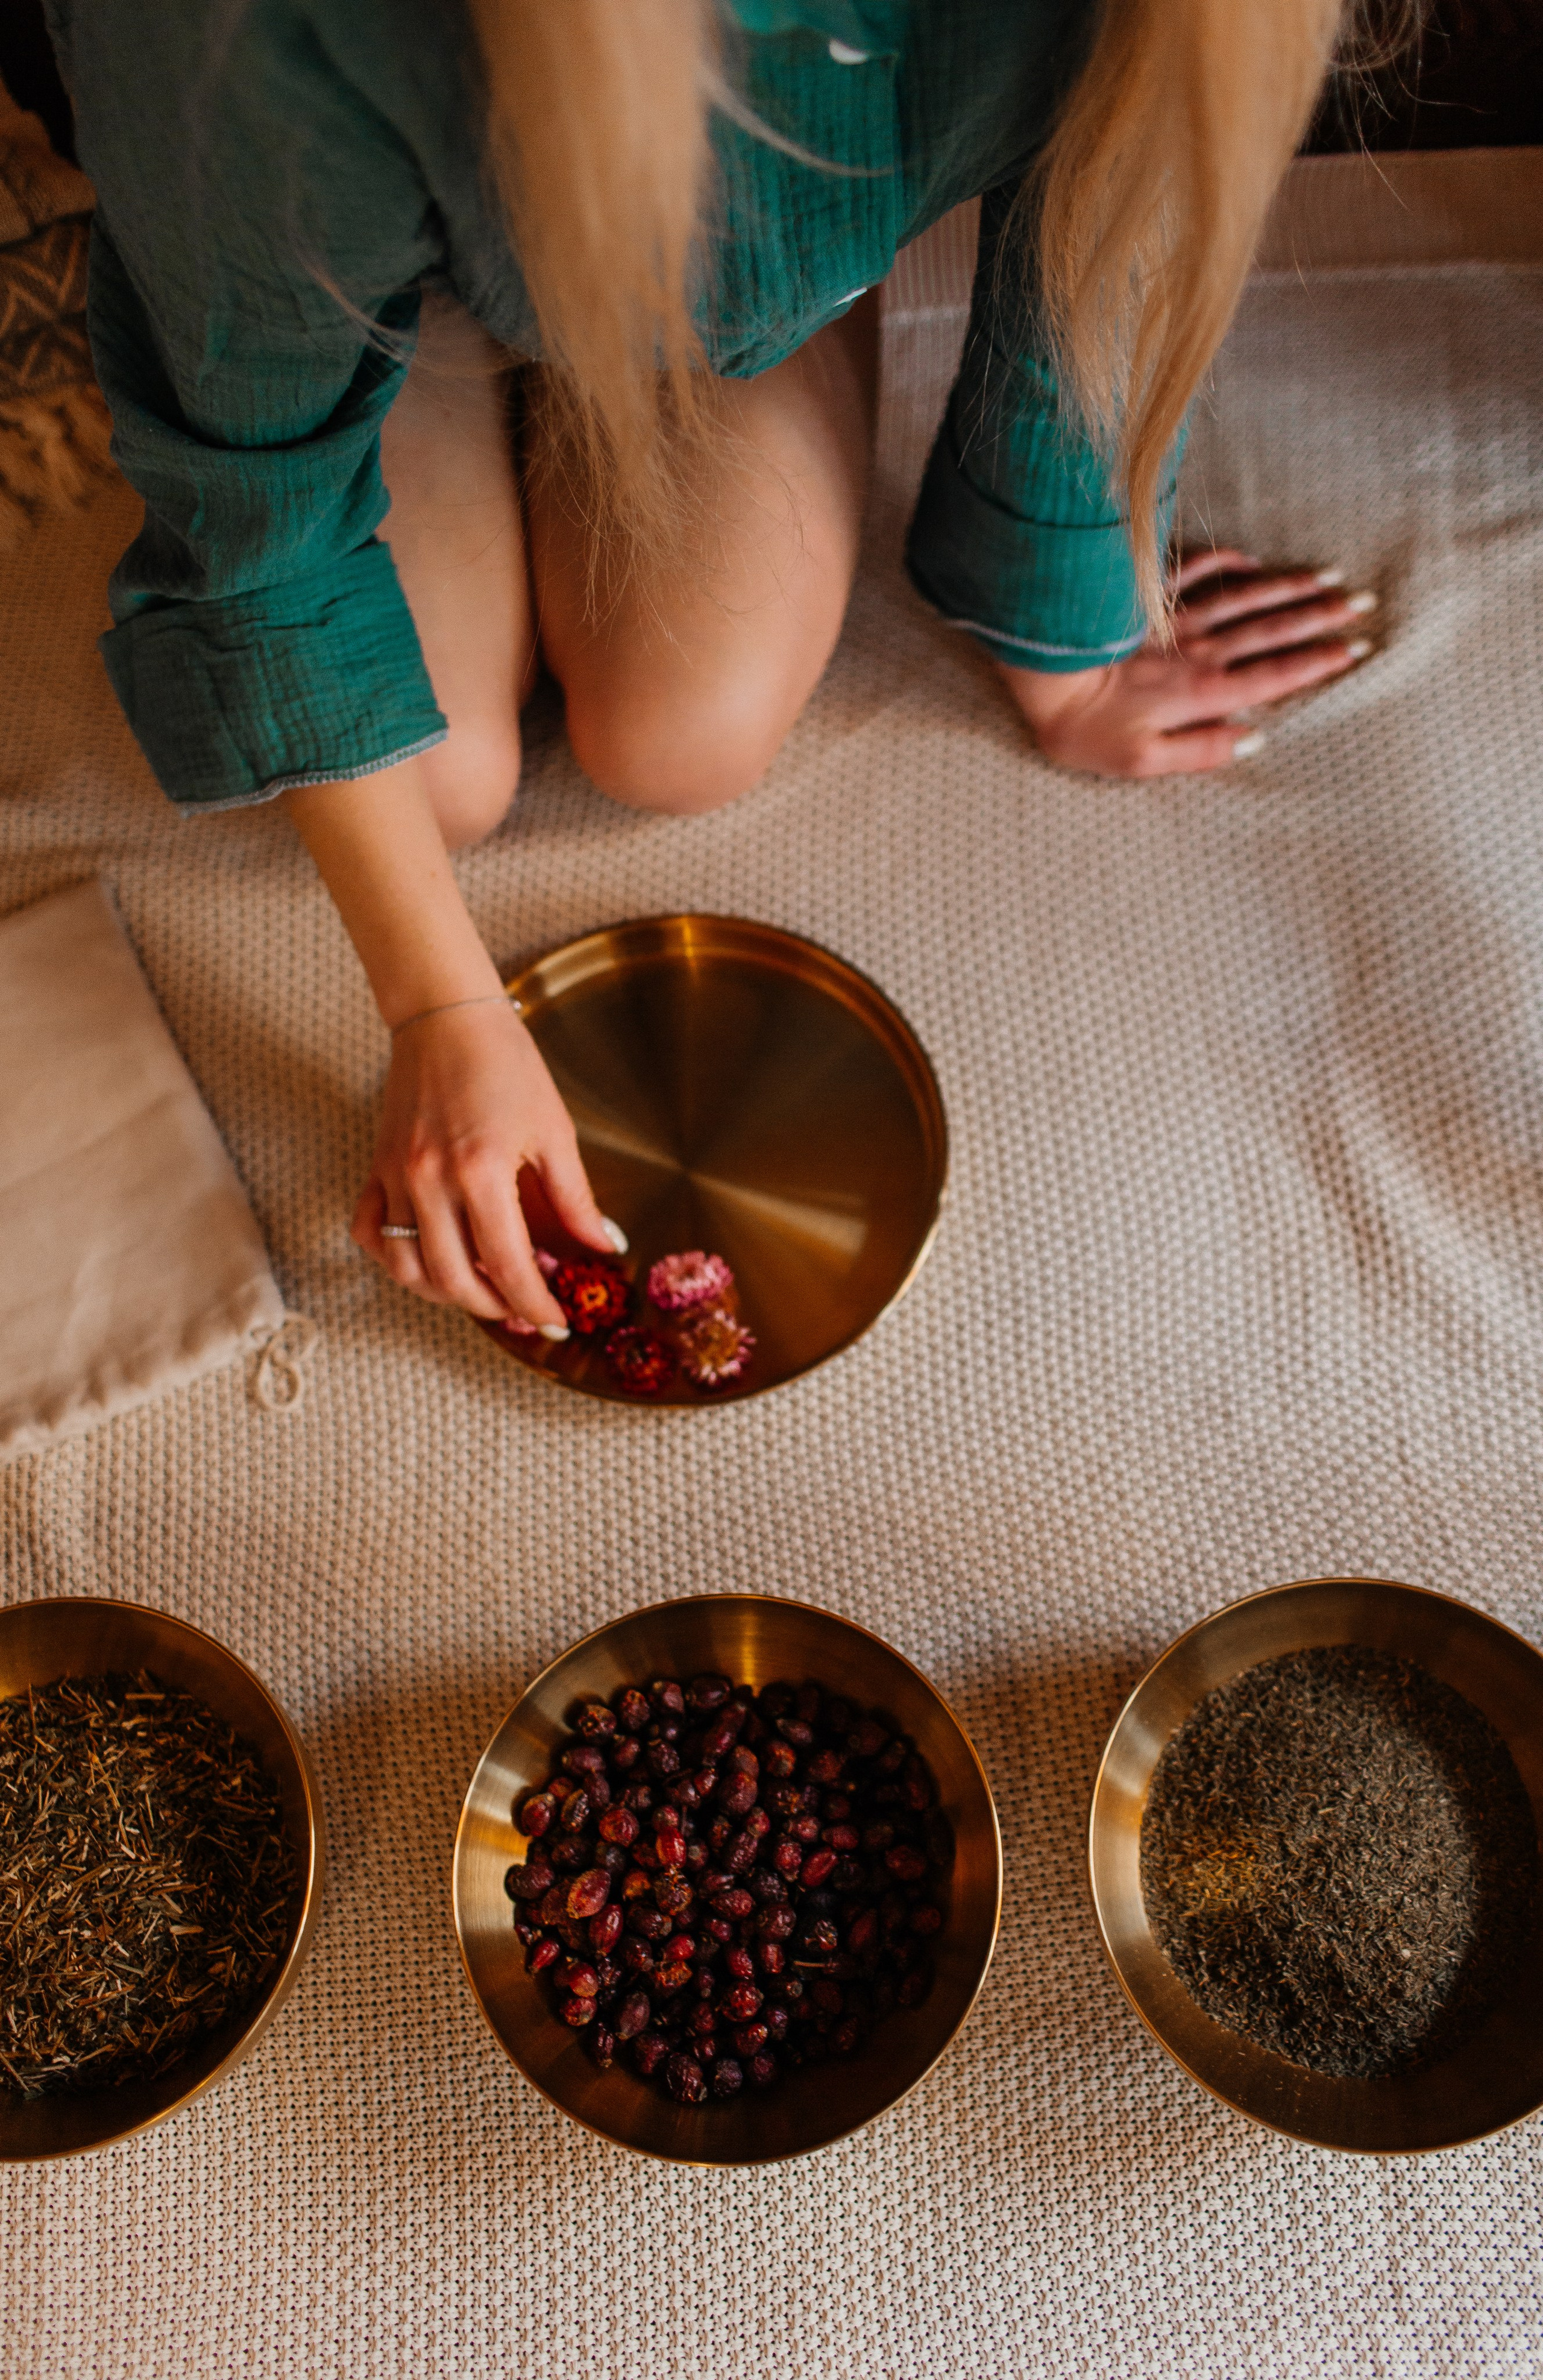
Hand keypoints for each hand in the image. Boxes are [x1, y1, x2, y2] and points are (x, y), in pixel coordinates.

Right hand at [351, 999, 614, 1330]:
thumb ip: (576, 1198)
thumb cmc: (506, 1065)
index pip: (508, 1265)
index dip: (535, 1304)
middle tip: (523, 1310)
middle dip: (494, 1306)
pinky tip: (427, 1258)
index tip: (555, 1322)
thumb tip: (604, 1246)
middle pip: (454, 1278)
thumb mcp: (554, 1130)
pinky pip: (371, 1233)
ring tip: (480, 1290)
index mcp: (483, 1171)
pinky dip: (394, 1258)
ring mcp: (395, 1176)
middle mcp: (430, 1181)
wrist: (446, 1017)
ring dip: (443, 1292)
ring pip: (406, 1266)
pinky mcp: (376, 1167)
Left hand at [997, 549, 1377, 778]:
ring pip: (1245, 597)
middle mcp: (1199, 651)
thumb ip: (1202, 752)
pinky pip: (1195, 570)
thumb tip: (1253, 742)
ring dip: (1289, 587)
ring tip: (1329, 577)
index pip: (1273, 677)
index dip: (1316, 664)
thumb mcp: (1144, 762)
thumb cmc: (1086, 729)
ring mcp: (1175, 619)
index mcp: (1203, 693)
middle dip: (1320, 616)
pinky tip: (1251, 558)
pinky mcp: (1146, 596)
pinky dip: (1226, 563)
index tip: (1354, 649)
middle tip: (1362, 602)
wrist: (1040, 675)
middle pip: (1271, 631)